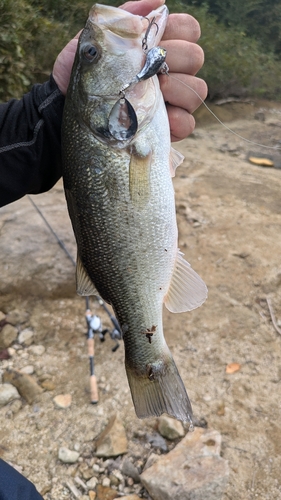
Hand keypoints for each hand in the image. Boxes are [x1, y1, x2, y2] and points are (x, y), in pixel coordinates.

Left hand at [53, 0, 206, 141]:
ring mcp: (173, 102)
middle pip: (196, 57)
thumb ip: (126, 18)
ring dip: (176, 89)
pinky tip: (153, 120)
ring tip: (148, 94)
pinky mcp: (170, 129)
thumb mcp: (96, 41)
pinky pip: (189, 122)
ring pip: (198, 89)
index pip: (190, 29)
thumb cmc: (83, 75)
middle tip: (146, 68)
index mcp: (158, 47)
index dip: (178, 30)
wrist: (68, 112)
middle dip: (174, 59)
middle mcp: (171, 73)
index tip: (153, 40)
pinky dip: (176, 119)